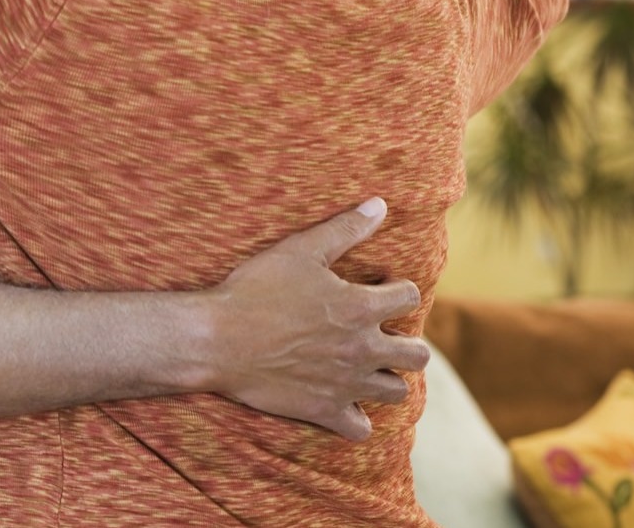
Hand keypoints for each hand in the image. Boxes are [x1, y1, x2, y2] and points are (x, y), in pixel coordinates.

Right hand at [199, 198, 429, 440]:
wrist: (217, 339)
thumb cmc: (256, 289)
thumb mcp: (300, 249)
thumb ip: (345, 228)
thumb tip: (380, 205)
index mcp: (361, 308)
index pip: (408, 298)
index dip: (396, 291)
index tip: (378, 290)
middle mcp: (363, 349)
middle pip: (417, 355)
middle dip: (407, 344)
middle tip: (383, 336)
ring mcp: (346, 384)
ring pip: (396, 392)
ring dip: (388, 380)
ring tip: (368, 369)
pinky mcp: (324, 410)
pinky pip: (360, 428)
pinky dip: (358, 420)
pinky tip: (345, 405)